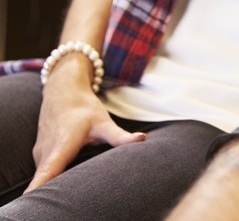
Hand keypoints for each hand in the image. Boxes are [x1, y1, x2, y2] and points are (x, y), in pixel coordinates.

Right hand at [25, 56, 145, 192]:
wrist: (63, 92)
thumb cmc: (83, 108)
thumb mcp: (103, 122)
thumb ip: (120, 136)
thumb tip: (142, 139)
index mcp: (61, 146)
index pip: (47, 173)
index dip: (41, 188)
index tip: (36, 200)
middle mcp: (45, 152)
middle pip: (45, 181)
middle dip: (53, 194)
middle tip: (67, 205)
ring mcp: (39, 154)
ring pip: (44, 177)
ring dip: (54, 186)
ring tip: (69, 195)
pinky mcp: (39, 155)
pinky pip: (44, 172)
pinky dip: (54, 178)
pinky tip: (65, 183)